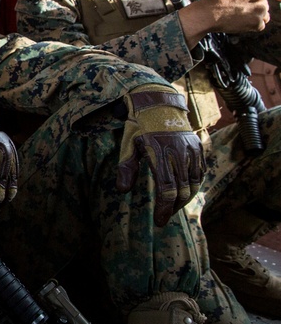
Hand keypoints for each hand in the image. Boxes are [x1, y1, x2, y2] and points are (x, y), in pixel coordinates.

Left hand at [116, 84, 204, 226]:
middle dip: (174, 207)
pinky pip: (200, 171)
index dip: (165, 209)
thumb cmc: (139, 125)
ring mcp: (191, 150)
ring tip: (174, 206)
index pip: (167, 189)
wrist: (158, 102)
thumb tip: (122, 190)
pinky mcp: (197, 147)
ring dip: (185, 198)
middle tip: (165, 216)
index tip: (160, 221)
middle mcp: (179, 153)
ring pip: (194, 183)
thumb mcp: (128, 144)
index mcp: (160, 154)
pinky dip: (194, 184)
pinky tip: (185, 190)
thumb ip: (126, 168)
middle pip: (182, 190)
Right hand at [177, 0, 280, 47]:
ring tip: (238, 18)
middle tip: (239, 12)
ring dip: (254, 19)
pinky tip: (239, 23)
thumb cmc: (216, 2)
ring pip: (263, 16)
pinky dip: (251, 27)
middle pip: (265, 6)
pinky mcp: (258, 22)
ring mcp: (260, 10)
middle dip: (256, 10)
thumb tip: (260, 4)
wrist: (209, 14)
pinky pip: (259, 26)